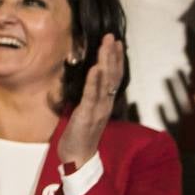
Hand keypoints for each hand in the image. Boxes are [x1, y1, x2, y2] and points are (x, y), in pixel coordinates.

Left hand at [57, 34, 123, 166]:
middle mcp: (106, 103)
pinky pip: (92, 95)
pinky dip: (94, 81)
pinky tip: (96, 68)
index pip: (114, 77)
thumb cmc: (80, 135)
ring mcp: (98, 109)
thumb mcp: (87, 113)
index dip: (116, 59)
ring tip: (106, 45)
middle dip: (112, 55)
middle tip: (112, 37)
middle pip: (113, 75)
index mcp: (105, 102)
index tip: (117, 43)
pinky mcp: (87, 115)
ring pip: (105, 82)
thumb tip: (90, 83)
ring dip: (106, 62)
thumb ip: (90, 98)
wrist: (78, 158)